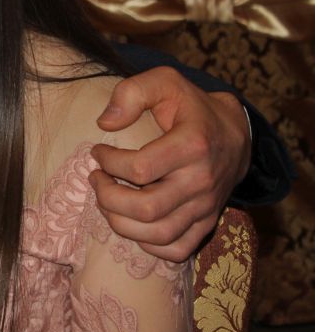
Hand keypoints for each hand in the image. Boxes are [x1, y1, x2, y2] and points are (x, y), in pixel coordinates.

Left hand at [88, 66, 249, 261]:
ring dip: (120, 223)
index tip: (97, 152)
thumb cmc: (191, 105)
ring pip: (158, 234)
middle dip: (108, 197)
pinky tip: (132, 223)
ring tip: (106, 201)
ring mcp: (207, 206)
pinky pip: (177, 250)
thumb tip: (105, 123)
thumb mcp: (164, 81)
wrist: (234, 132)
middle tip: (96, 179)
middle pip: (146, 208)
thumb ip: (132, 92)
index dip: (108, 162)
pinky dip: (148, 245)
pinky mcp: (208, 222)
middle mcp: (202, 181)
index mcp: (193, 145)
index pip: (139, 169)